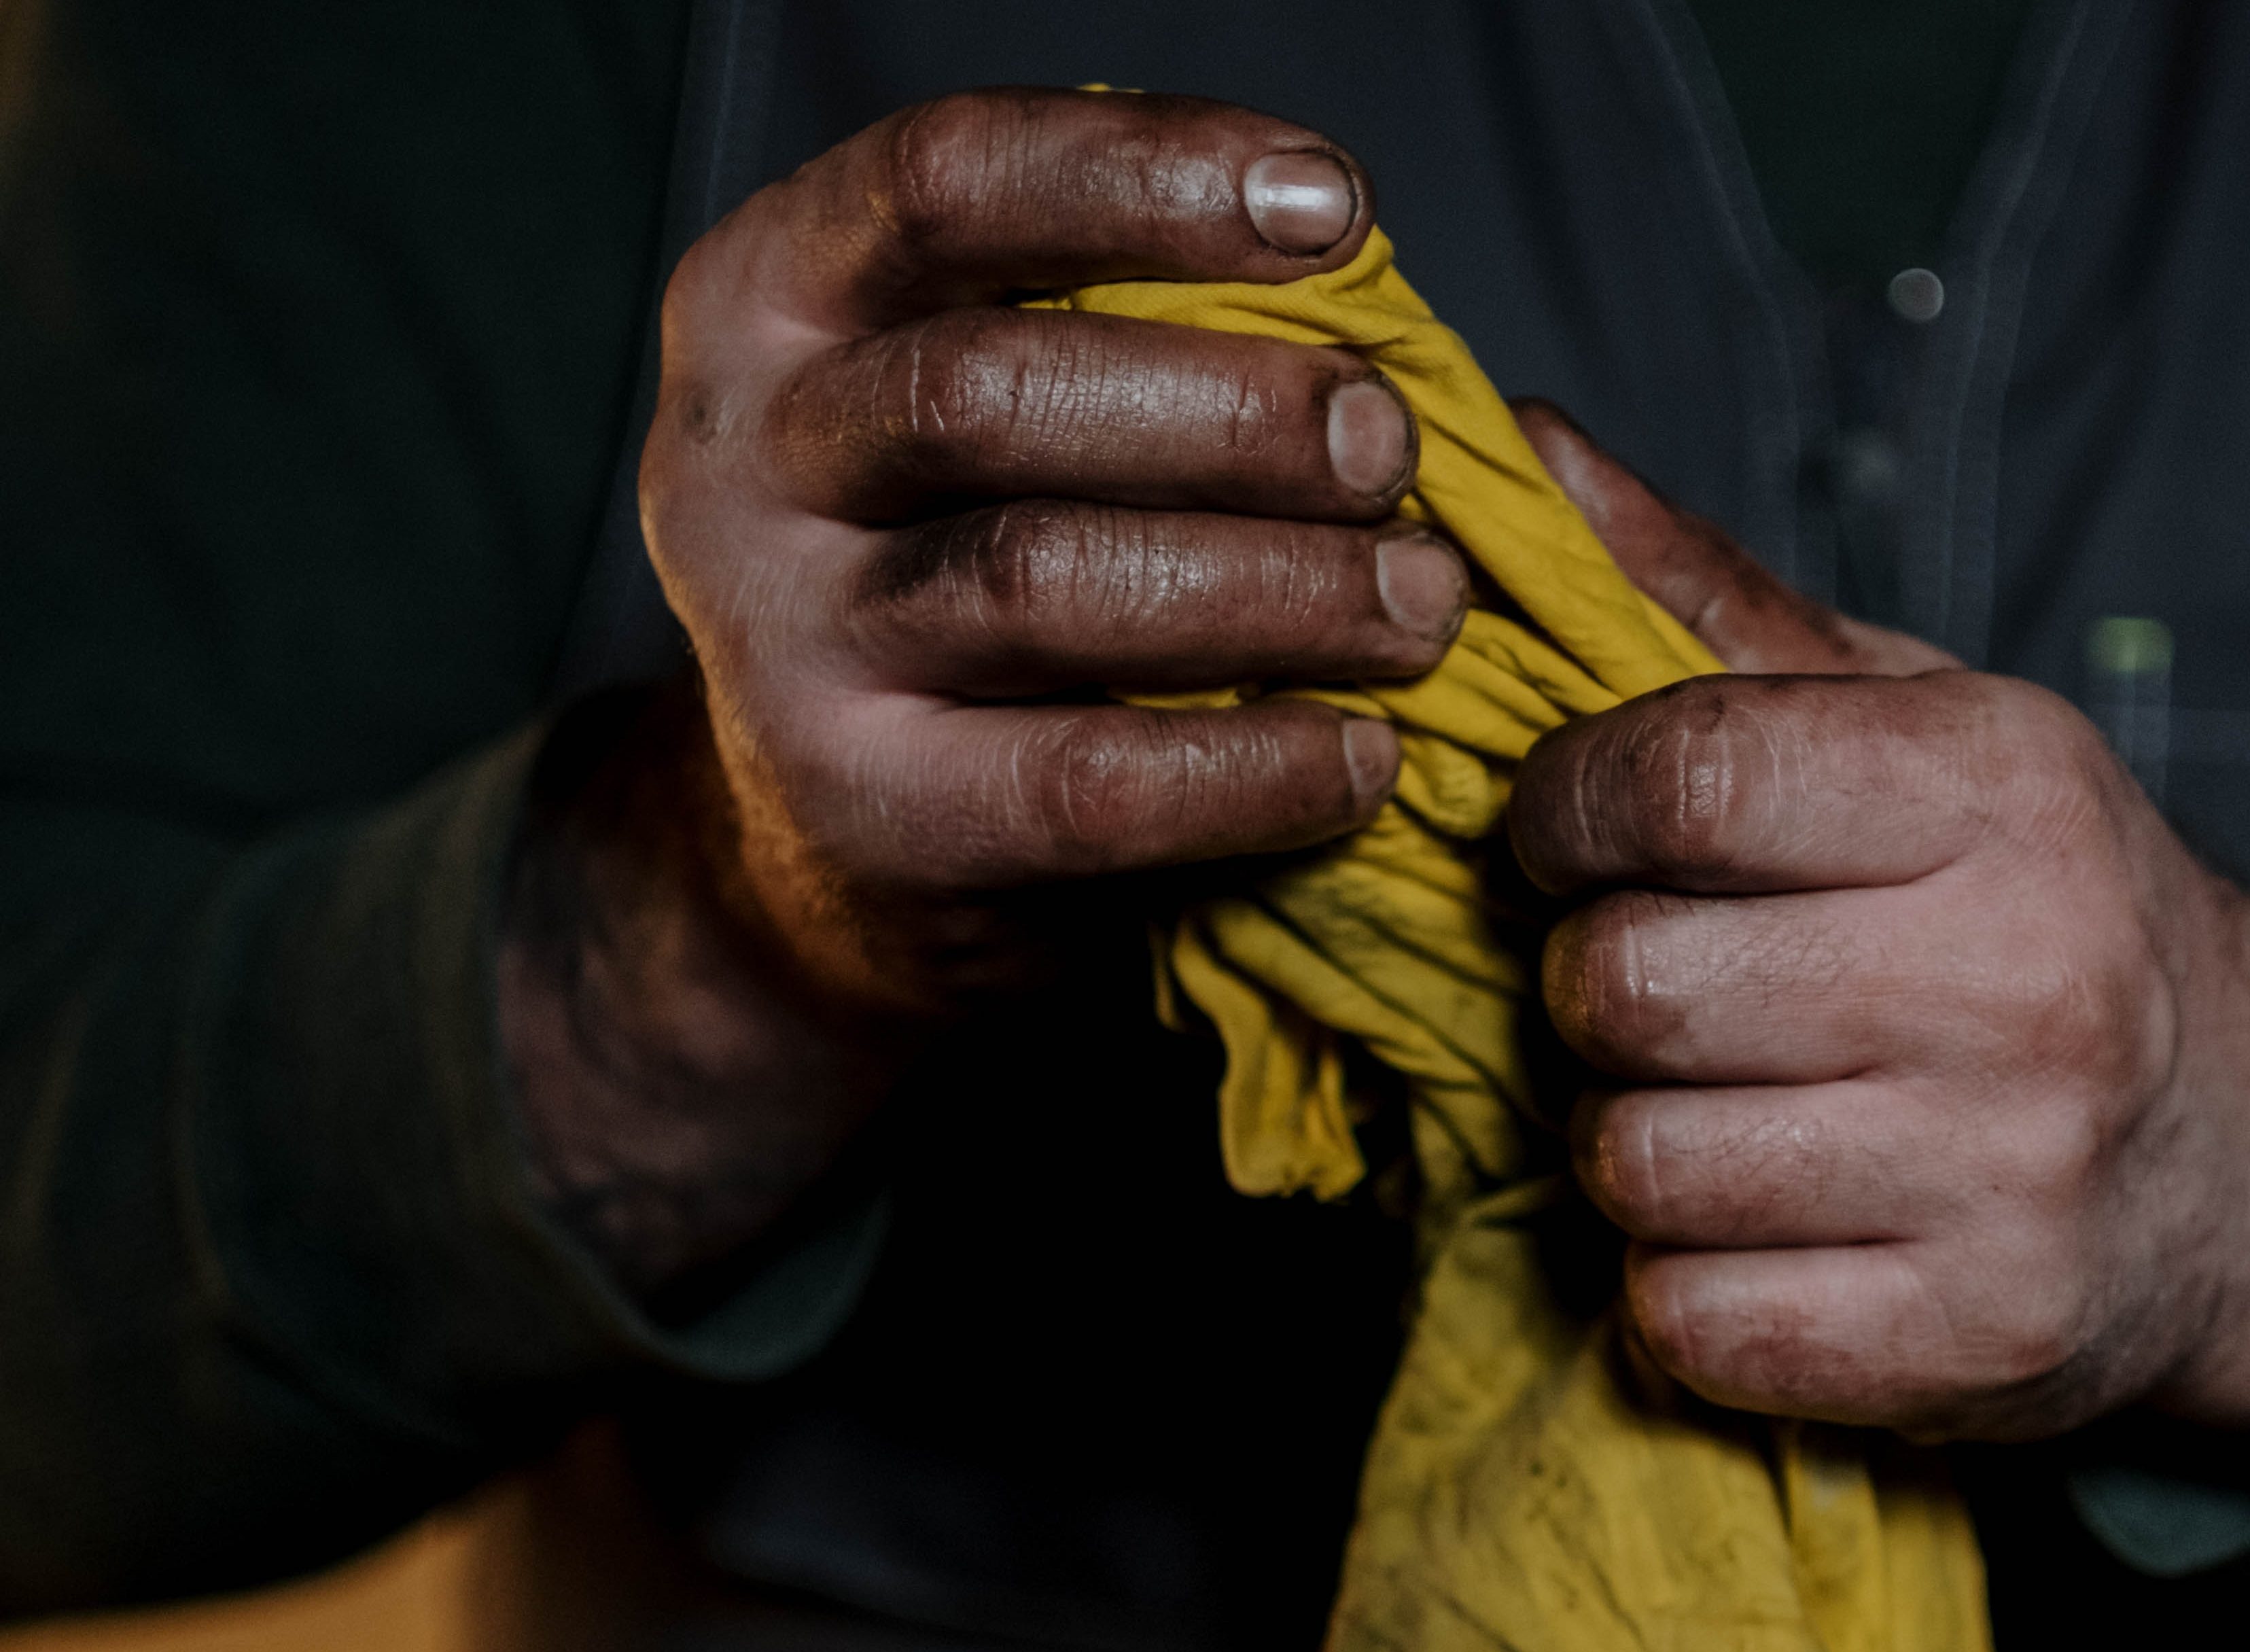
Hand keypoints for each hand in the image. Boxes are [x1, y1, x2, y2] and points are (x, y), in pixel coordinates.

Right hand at [501, 89, 1464, 1291]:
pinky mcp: (869, 814)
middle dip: (1233, 410)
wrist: (847, 850)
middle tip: (1391, 450)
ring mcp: (782, 644)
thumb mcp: (1031, 433)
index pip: (947, 180)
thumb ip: (1178, 359)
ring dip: (1269, 585)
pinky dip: (1250, 766)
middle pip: (992, 387)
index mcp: (777, 297)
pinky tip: (1364, 756)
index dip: (1150, 174)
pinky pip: (1084, 779)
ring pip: (1036, 579)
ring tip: (1421, 605)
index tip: (1339, 210)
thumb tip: (1478, 404)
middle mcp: (742, 455)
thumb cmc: (986, 587)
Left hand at [1509, 414, 2249, 1440]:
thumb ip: (1711, 605)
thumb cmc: (2031, 915)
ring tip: (1723, 1112)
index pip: (1680, 778)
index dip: (1564, 813)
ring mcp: (2009, 1177)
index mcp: (2003, 789)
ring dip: (1633, 1145)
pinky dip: (1684, 1286)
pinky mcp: (1975, 1338)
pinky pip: (1688, 1322)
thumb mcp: (1917, 730)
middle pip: (1630, 988)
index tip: (1568, 836)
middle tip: (1661, 991)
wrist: (2248, 1157)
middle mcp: (2024, 980)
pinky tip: (1764, 1230)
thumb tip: (1521, 445)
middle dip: (1597, 992)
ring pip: (1638, 1166)